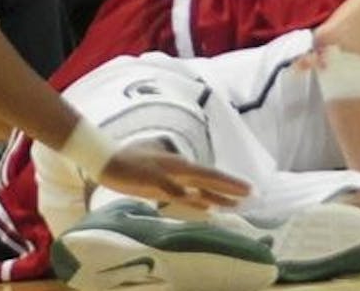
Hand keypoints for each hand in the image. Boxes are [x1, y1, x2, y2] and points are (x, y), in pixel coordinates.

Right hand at [96, 146, 251, 211]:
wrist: (106, 158)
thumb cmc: (131, 161)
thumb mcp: (158, 170)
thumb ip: (174, 179)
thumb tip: (189, 191)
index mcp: (179, 166)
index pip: (209, 175)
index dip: (228, 184)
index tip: (247, 191)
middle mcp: (177, 168)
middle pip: (209, 178)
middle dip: (231, 187)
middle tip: (252, 194)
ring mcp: (165, 174)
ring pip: (195, 183)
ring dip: (215, 193)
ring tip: (234, 201)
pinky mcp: (151, 179)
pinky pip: (170, 189)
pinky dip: (183, 194)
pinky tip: (194, 200)